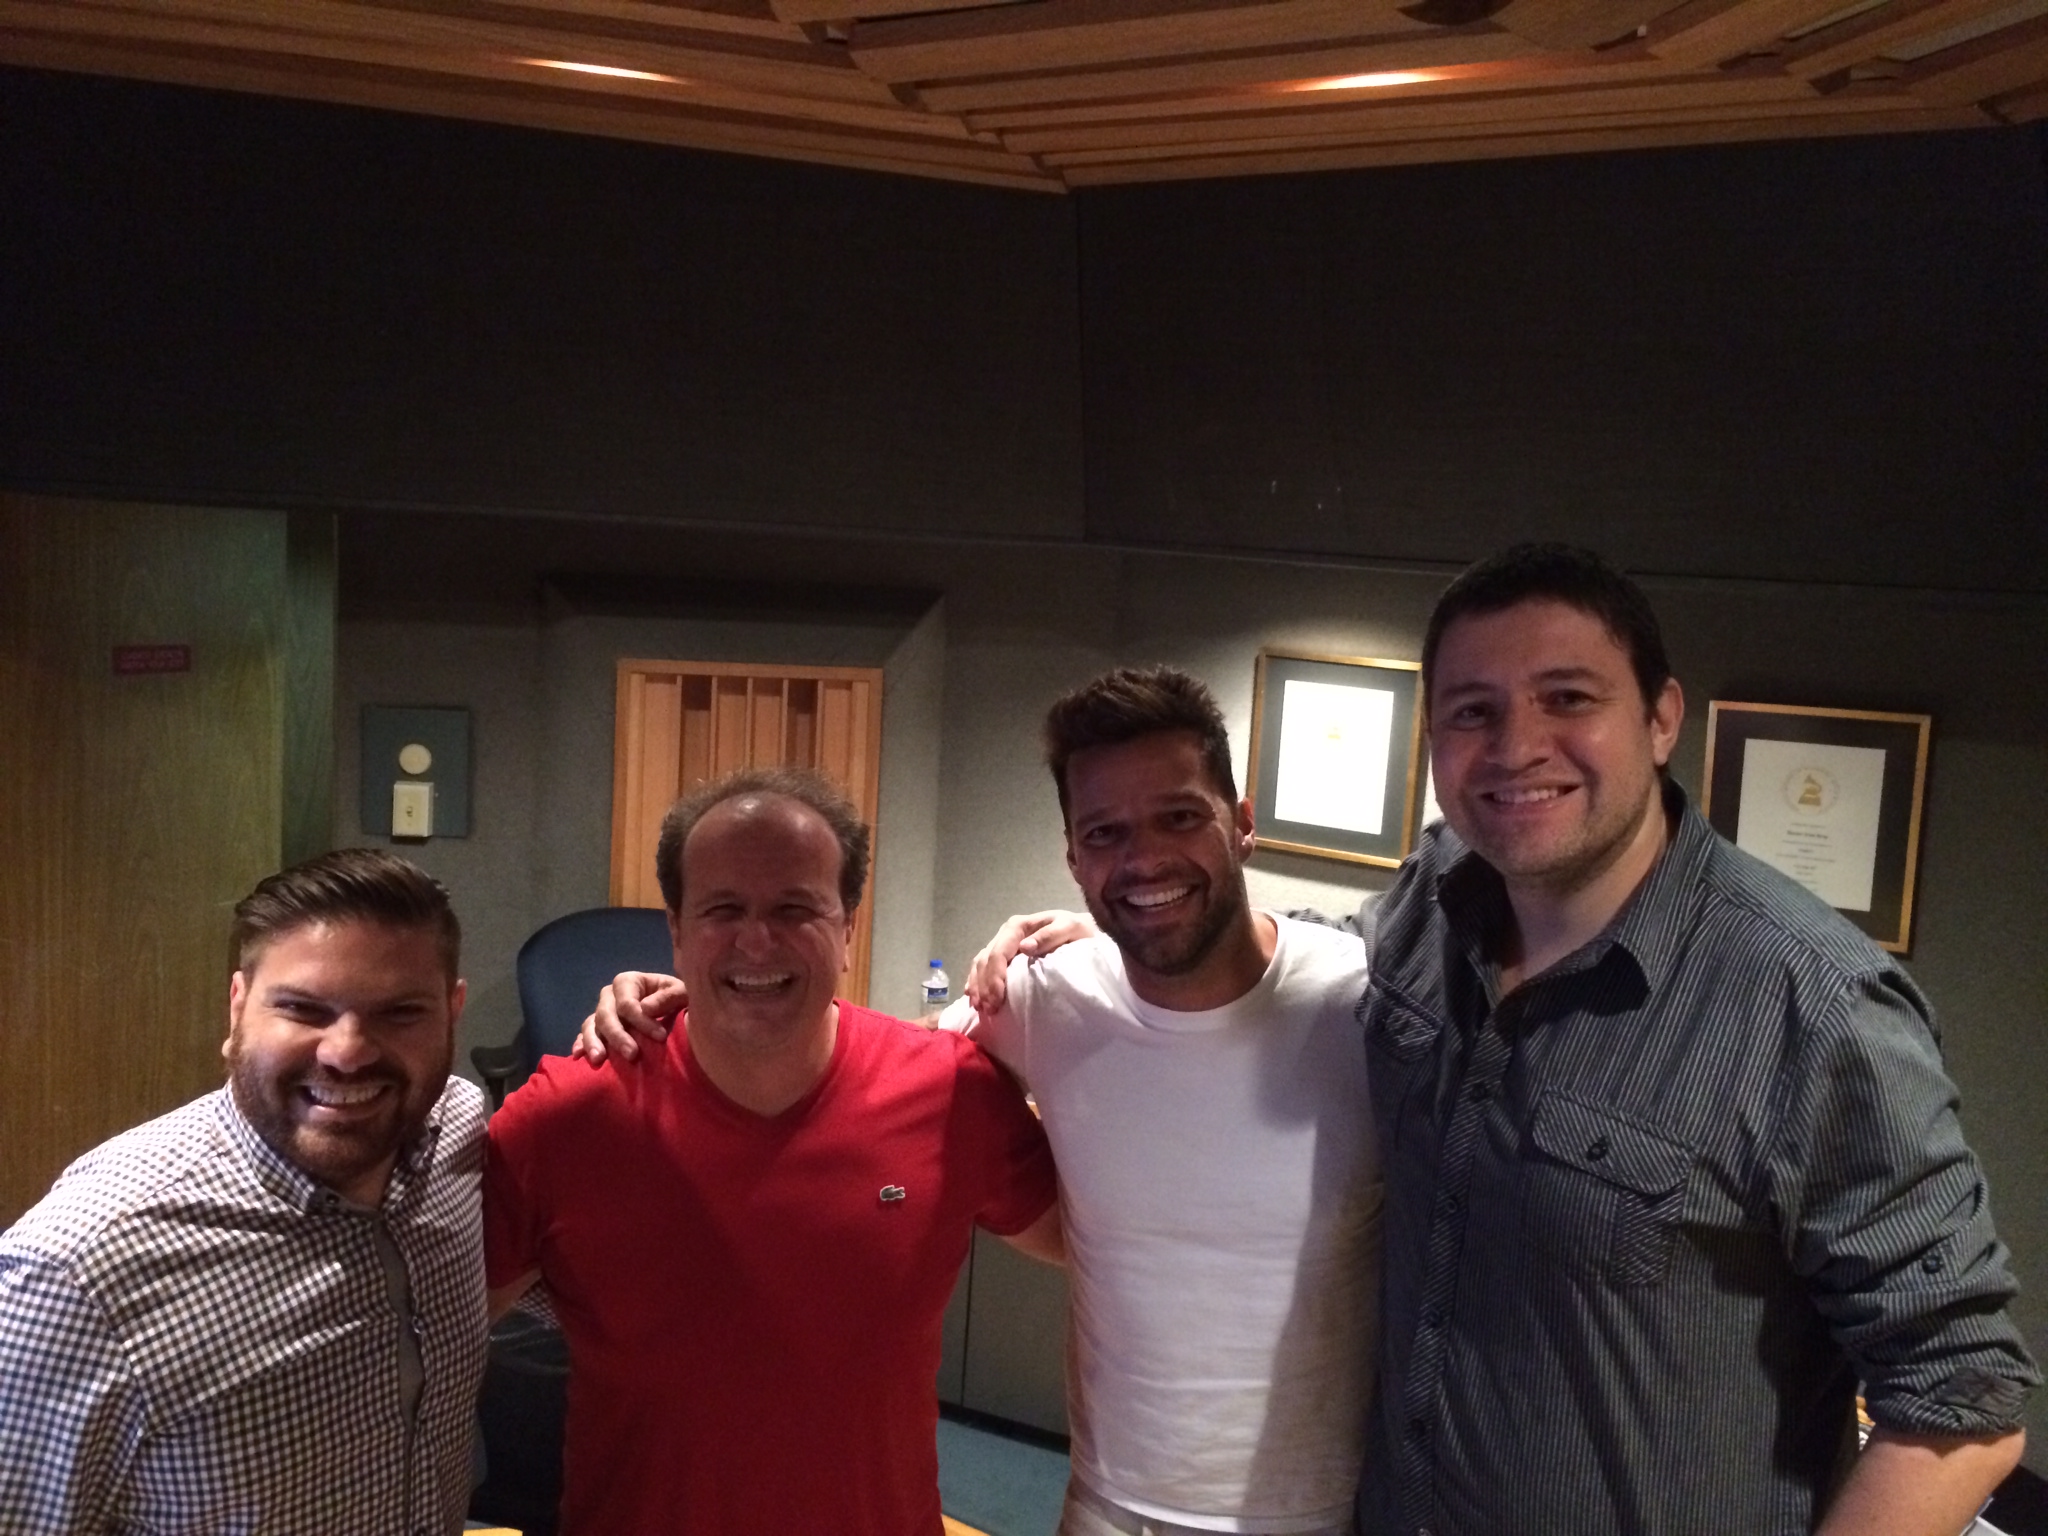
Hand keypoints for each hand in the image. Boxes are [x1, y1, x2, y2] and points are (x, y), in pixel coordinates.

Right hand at [572, 971, 687, 1064]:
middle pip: (606, 1014)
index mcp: (628, 982)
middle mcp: (610, 996)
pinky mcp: (598, 1028)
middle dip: (618, 1035)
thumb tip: (646, 1008)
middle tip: (632, 1055)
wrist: (674, 1010)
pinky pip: (584, 1034)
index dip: (642, 1020)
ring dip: (593, 1042)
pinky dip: (580, 1044)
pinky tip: (578, 1055)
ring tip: (599, 1059)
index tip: (661, 1037)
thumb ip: (668, 997)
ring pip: (591, 1025)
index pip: (627, 1002)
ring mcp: (601, 1012)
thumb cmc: (677, 998)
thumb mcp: (680, 992)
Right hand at [964, 910, 1096, 1013]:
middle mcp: (1006, 933)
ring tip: (979, 1007)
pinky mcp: (1004, 954)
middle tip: (989, 1010)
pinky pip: (982, 967)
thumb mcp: (1070, 928)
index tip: (996, 1000)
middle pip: (986, 960)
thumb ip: (1050, 936)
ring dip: (977, 986)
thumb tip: (1025, 947)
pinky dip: (976, 981)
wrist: (1080, 930)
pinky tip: (973, 996)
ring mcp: (1003, 943)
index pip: (999, 953)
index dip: (994, 977)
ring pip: (980, 964)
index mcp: (1018, 926)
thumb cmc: (1077, 931)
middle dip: (984, 986)